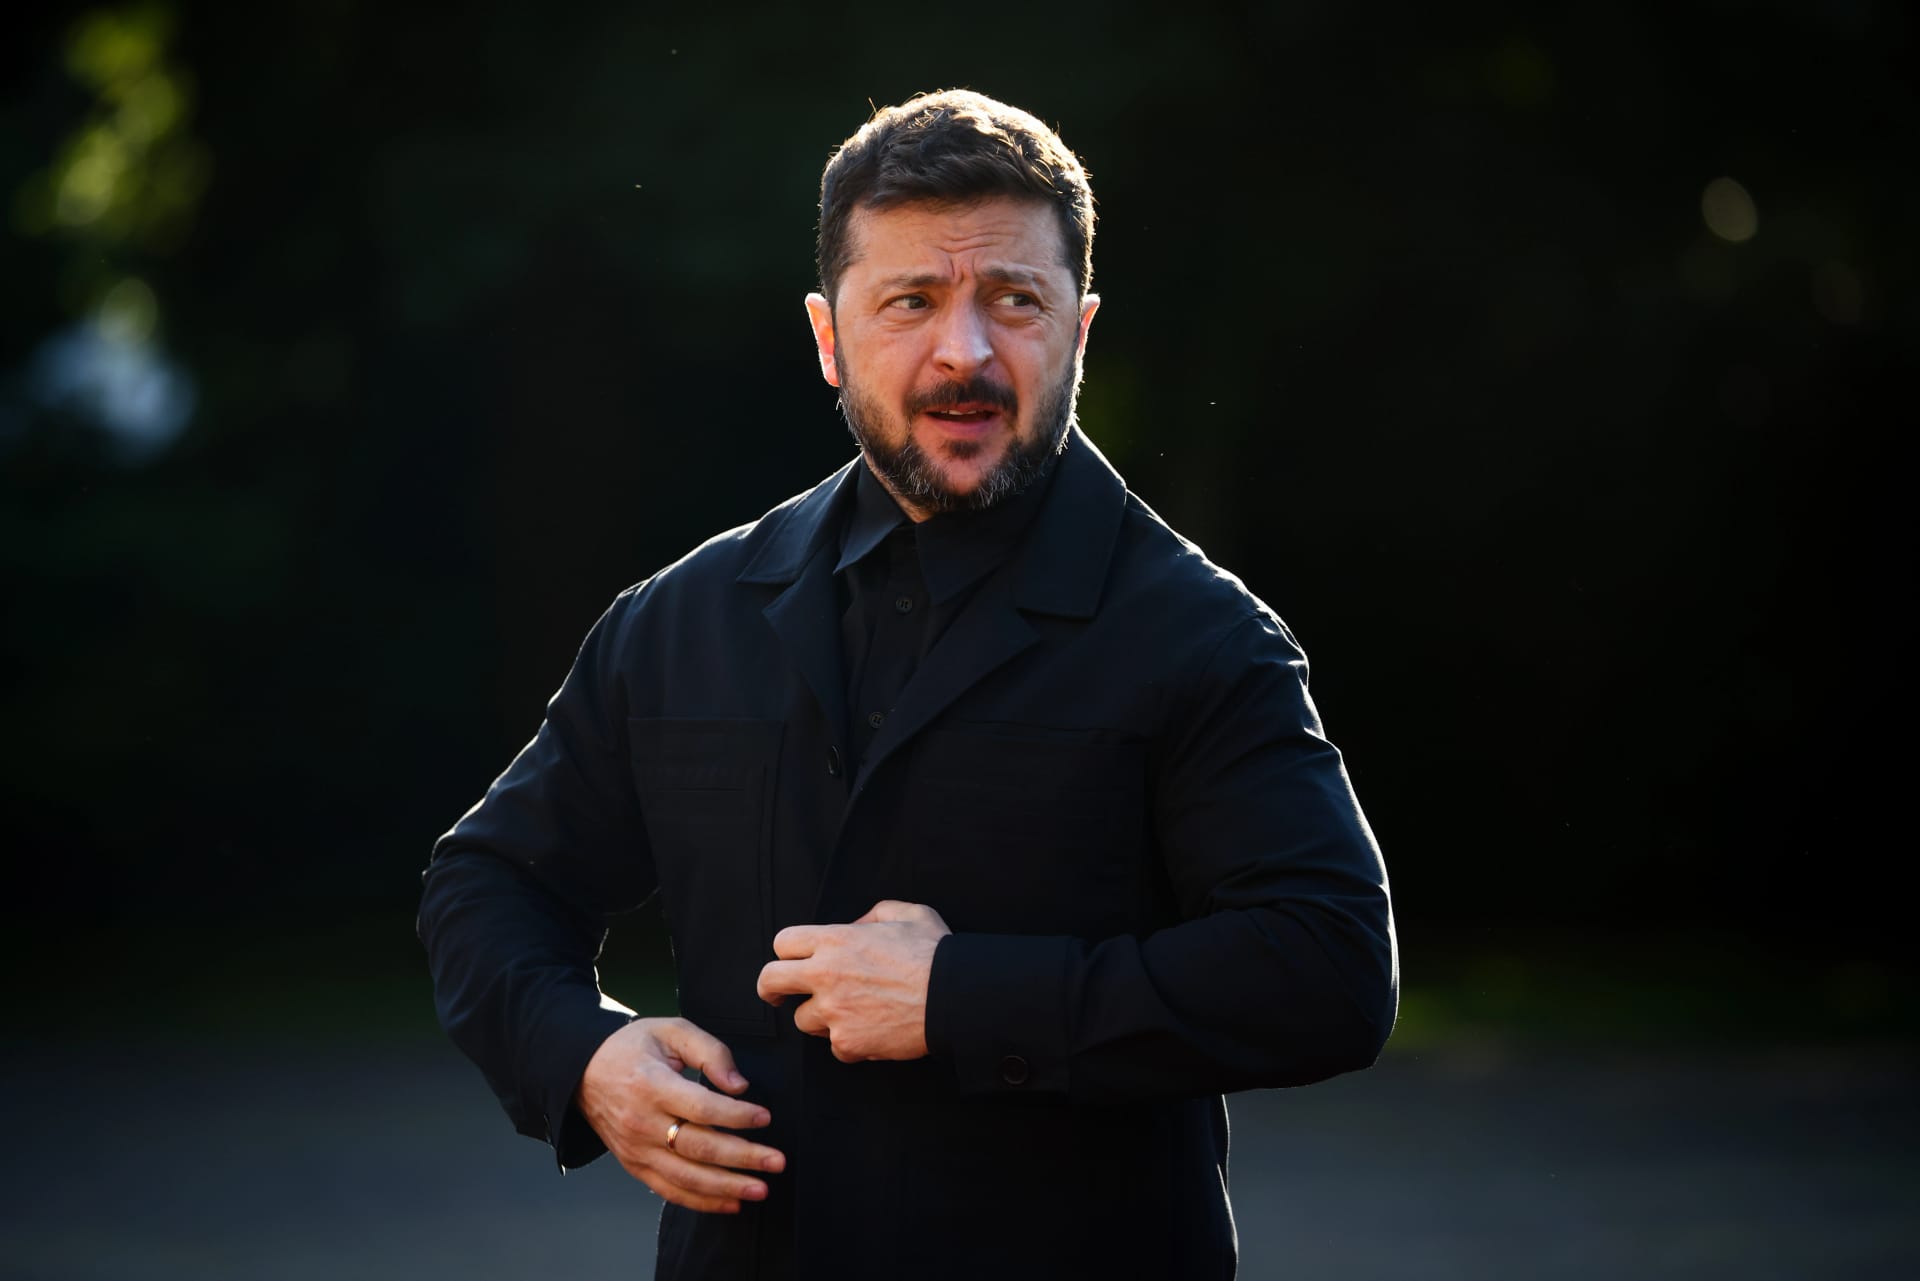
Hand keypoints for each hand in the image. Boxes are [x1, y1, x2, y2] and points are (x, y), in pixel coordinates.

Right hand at [575, 1017, 785, 1213]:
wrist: (584, 1072)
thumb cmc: (632, 1048)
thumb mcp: (671, 1031)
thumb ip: (710, 1052)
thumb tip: (738, 1086)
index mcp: (651, 1085)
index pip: (701, 1108)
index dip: (736, 1116)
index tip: (764, 1117)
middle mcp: (642, 1122)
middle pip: (699, 1148)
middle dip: (743, 1158)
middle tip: (776, 1162)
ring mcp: (637, 1149)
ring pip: (687, 1177)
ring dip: (727, 1188)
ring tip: (760, 1189)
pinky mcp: (635, 1166)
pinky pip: (670, 1191)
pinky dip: (702, 1202)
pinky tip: (730, 1203)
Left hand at [756, 900, 950, 1062]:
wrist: (955, 997)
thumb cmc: (935, 953)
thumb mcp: (907, 914)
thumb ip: (872, 915)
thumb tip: (854, 928)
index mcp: (835, 939)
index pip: (782, 943)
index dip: (786, 952)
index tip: (790, 963)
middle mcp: (826, 974)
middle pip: (770, 981)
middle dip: (770, 989)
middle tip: (777, 996)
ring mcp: (833, 1012)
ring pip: (802, 1020)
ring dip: (820, 1018)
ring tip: (852, 1012)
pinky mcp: (847, 1043)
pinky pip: (835, 1047)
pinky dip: (850, 1043)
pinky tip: (873, 1030)